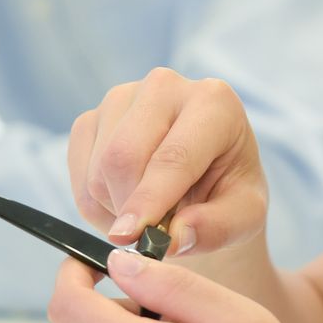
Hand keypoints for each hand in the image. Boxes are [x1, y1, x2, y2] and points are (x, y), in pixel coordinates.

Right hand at [66, 68, 267, 257]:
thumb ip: (217, 228)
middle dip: (130, 207)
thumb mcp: (244, 217)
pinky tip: (125, 202)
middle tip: (150, 236)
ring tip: (148, 215)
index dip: (149, 200)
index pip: (173, 156)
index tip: (130, 237)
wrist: (205, 180)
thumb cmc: (228, 193)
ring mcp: (122, 96)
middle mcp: (165, 86)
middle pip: (124, 156)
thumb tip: (177, 236)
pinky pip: (78, 172)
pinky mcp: (92, 117)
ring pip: (98, 167)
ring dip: (115, 208)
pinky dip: (96, 203)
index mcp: (214, 102)